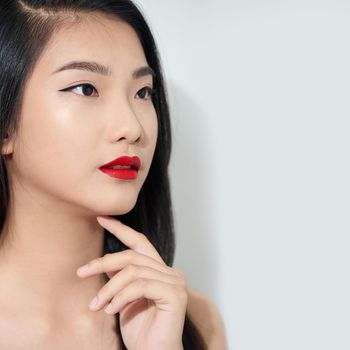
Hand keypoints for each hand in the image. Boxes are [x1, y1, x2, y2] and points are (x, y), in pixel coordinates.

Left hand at [76, 215, 186, 349]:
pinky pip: (141, 286)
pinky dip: (121, 296)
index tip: (102, 218)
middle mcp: (170, 272)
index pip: (140, 242)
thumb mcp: (123, 298)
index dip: (121, 228)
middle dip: (104, 262)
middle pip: (133, 255)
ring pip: (134, 271)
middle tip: (82, 272)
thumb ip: (119, 278)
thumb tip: (103, 261)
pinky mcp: (175, 294)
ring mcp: (175, 282)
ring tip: (97, 305)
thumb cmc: (139, 330)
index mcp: (158, 270)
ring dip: (109, 287)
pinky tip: (111, 309)